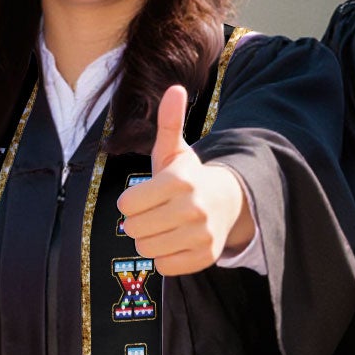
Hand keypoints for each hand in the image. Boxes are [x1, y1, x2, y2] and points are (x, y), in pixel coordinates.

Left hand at [114, 84, 251, 275]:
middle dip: (137, 222)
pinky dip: (164, 257)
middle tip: (153, 213)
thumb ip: (169, 122)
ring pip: (147, 250)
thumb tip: (175, 88)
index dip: (129, 202)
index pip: (127, 205)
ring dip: (149, 240)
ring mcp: (201, 235)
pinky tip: (175, 241)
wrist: (227, 202)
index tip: (144, 197)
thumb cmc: (188, 176)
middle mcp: (193, 209)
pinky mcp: (205, 257)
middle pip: (134, 230)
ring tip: (163, 227)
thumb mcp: (175, 150)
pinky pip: (164, 266)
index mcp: (180, 181)